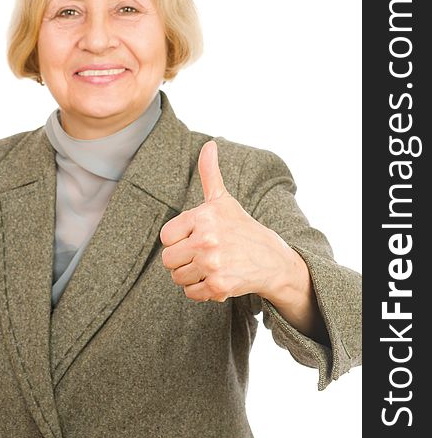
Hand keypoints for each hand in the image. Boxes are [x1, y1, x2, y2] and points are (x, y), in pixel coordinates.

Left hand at [160, 140, 295, 302]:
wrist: (272, 260)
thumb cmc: (241, 228)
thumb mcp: (223, 200)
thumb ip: (210, 173)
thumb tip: (209, 144)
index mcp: (203, 216)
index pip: (166, 237)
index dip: (178, 239)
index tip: (195, 237)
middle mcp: (206, 239)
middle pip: (168, 260)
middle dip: (182, 260)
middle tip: (202, 254)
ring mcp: (212, 263)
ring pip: (177, 278)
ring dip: (191, 276)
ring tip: (210, 266)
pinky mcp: (218, 286)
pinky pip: (191, 293)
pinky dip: (201, 290)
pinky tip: (217, 278)